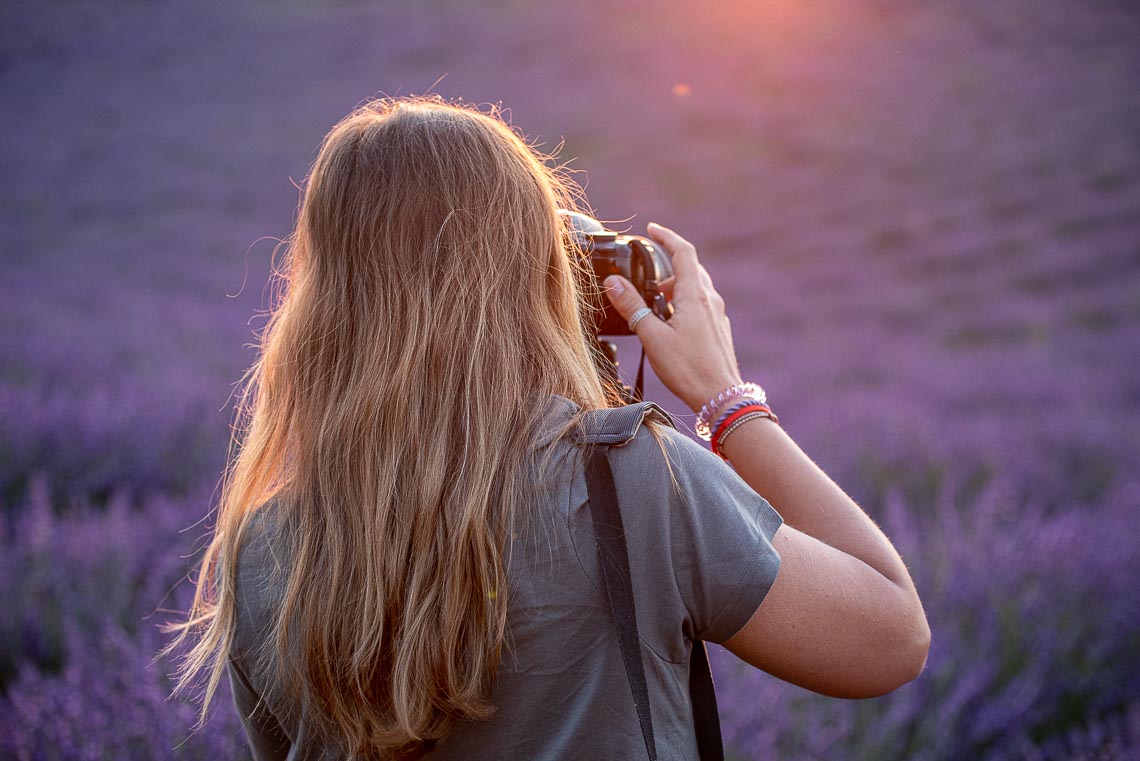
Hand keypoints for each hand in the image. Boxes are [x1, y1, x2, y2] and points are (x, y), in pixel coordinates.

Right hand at [603, 222, 743, 412]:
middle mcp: (710, 301)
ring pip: (696, 289)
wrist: (721, 397)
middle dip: (667, 265)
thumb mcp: (653, 337)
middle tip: (646, 275)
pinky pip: (701, 306)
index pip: (683, 252)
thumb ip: (633, 307)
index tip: (651, 229)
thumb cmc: (688, 369)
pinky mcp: (718, 330)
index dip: (666, 236)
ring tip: (654, 303)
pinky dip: (683, 304)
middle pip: (690, 269)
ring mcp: (717, 316)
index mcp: (695, 295)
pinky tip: (670, 324)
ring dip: (675, 288)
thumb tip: (613, 283)